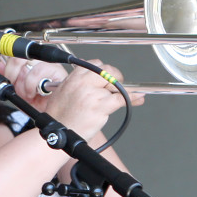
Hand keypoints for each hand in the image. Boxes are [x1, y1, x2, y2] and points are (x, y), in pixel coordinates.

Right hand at [0, 56, 142, 140]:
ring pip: (116, 86)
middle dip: (117, 78)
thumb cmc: (60, 116)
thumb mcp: (63, 92)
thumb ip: (78, 83)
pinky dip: (132, 99)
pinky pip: (122, 98)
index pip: (95, 64)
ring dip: (123, 92)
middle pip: (108, 71)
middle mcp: (83, 83)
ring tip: (132, 97)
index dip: (105, 71)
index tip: (109, 76)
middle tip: (119, 87)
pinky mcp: (100, 106)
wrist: (58, 132)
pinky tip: (138, 99)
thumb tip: (94, 79)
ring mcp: (92, 94)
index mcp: (73, 77)